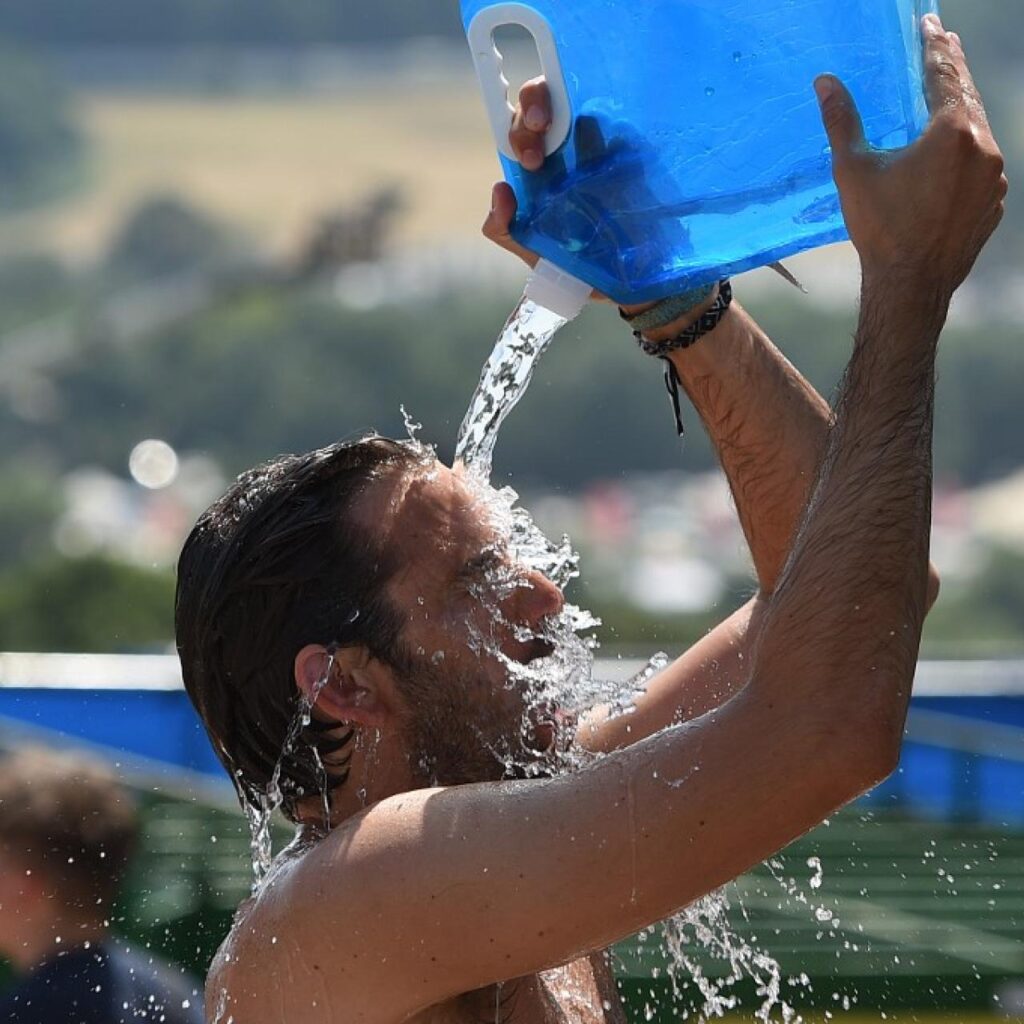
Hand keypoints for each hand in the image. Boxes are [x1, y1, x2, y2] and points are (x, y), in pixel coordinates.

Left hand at [480, 79, 606, 301]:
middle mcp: (563, 144)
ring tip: (566, 131)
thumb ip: (504, 228)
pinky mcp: (627, 152)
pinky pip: (617, 120)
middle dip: (534, 110)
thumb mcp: (531, 250)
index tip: (528, 160)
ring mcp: (596, 143)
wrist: (620, 282)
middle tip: (539, 154)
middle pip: (543, 99)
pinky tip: (611, 135)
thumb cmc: (570, 263)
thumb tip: (500, 191)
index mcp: (537, 162)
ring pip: (576, 98)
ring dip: (565, 105)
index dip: (518, 128)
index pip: (520, 124)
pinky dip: (611, 119)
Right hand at [815, 14, 1007, 297]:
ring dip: (960, 112)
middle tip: (943, 47)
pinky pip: (982, 164)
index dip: (935, 46)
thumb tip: (825, 83)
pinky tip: (949, 156)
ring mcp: (994, 177)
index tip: (931, 25)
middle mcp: (983, 147)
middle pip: (967, 97)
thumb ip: (843, 121)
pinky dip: (966, 151)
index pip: (944, 74)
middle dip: (952, 71)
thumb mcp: (854, 171)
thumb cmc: (880, 228)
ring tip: (944, 101)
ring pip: (978, 130)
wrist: (911, 285)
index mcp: (952, 133)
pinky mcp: (993, 201)